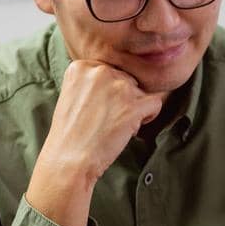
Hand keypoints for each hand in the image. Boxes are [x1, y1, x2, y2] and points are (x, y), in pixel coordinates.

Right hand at [26, 60, 168, 225]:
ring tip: (114, 125)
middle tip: (105, 119)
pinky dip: (148, 117)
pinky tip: (129, 129)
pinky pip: (155, 103)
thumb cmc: (71, 133)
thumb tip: (121, 79)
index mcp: (82, 66)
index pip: (111, 72)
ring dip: (134, 110)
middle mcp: (101, 71)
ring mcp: (119, 87)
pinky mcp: (134, 105)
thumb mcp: (73, 95)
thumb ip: (93, 82)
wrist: (69, 159)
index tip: (96, 109)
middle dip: (123, 100)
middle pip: (128, 80)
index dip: (109, 93)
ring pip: (141, 92)